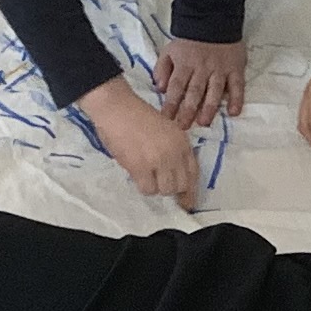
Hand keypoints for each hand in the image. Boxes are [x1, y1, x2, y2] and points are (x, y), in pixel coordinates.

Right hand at [77, 78, 198, 210]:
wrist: (117, 107)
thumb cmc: (136, 116)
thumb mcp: (166, 129)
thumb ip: (174, 149)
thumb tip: (174, 174)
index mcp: (183, 141)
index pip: (193, 173)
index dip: (191, 190)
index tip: (187, 202)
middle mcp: (175, 152)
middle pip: (181, 185)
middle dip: (171, 190)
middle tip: (159, 186)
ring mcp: (159, 160)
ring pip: (165, 189)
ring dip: (156, 187)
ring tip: (145, 175)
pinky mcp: (141, 167)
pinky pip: (148, 189)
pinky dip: (143, 186)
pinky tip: (137, 175)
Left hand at [152, 36, 246, 126]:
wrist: (213, 19)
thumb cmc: (189, 42)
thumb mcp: (169, 50)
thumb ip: (162, 69)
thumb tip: (160, 88)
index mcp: (184, 65)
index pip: (176, 87)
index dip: (171, 103)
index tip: (166, 119)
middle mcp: (202, 69)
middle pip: (194, 92)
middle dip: (188, 110)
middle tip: (183, 127)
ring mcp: (220, 70)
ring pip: (214, 90)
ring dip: (209, 107)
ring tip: (204, 122)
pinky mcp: (235, 69)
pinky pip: (237, 85)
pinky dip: (237, 99)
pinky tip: (234, 112)